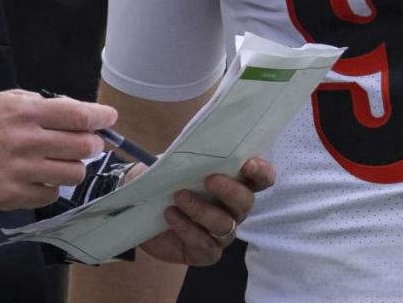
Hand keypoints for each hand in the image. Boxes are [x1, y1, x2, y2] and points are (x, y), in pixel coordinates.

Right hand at [0, 90, 116, 209]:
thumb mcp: (10, 100)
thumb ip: (44, 105)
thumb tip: (78, 113)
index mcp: (28, 112)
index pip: (77, 116)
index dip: (101, 117)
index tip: (111, 117)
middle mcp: (28, 141)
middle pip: (82, 146)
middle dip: (92, 144)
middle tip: (88, 143)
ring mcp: (21, 171)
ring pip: (73, 174)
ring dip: (75, 167)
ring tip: (64, 161)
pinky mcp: (13, 196)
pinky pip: (51, 194)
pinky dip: (52, 186)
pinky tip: (41, 178)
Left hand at [137, 157, 274, 264]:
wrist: (140, 205)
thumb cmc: (166, 178)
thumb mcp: (176, 161)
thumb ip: (191, 156)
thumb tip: (196, 149)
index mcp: (234, 181)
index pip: (261, 178)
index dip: (261, 171)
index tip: (248, 164)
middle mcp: (233, 209)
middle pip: (246, 202)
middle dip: (230, 190)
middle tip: (209, 179)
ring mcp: (221, 233)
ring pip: (225, 225)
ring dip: (201, 209)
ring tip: (178, 196)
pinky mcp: (205, 252)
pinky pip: (204, 244)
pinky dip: (186, 228)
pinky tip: (170, 215)